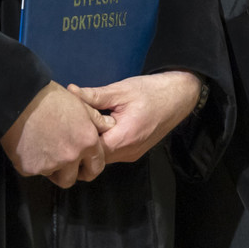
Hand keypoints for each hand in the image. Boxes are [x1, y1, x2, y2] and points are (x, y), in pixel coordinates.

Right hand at [0, 81, 113, 186]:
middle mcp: (71, 157)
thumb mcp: (81, 105)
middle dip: (70, 173)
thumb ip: (97, 120)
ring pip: (53, 175)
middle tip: (63, 162)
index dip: (90, 166)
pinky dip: (34, 162)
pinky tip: (32, 145)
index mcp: (87, 142)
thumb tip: (109, 126)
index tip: (84, 164)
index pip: (96, 166)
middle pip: (72, 178)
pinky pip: (35, 170)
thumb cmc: (50, 100)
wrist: (19, 101)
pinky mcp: (30, 168)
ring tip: (46, 147)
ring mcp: (50, 165)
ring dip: (52, 167)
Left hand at [69, 70, 200, 164]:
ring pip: (103, 157)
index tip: (68, 123)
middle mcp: (128, 152)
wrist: (180, 96)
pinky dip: (105, 144)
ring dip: (94, 144)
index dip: (77, 137)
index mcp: (124, 137)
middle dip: (83, 143)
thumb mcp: (121, 90)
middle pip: (95, 156)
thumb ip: (94, 95)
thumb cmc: (152, 91)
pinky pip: (113, 153)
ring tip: (85, 126)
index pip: (90, 148)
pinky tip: (101, 129)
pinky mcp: (135, 152)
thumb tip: (70, 91)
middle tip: (72, 126)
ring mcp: (132, 154)